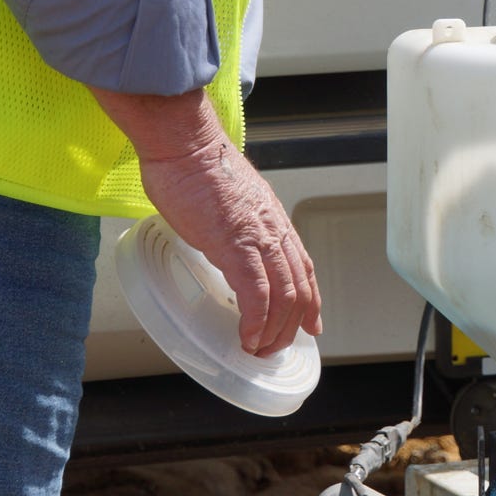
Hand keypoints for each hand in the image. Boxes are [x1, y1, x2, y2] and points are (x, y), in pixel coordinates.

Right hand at [91, 88, 321, 356]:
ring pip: (284, 297)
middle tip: (273, 348)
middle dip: (290, 326)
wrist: (185, 146)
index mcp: (274, 220)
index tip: (310, 325)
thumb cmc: (196, 166)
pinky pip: (257, 295)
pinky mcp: (237, 247)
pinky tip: (247, 337)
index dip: (310, 301)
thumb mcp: (229, 200)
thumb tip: (222, 234)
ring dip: (273, 331)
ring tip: (258, 350)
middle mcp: (275, 231)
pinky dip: (256, 322)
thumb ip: (235, 220)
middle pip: (299, 289)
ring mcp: (259, 240)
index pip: (304, 267)